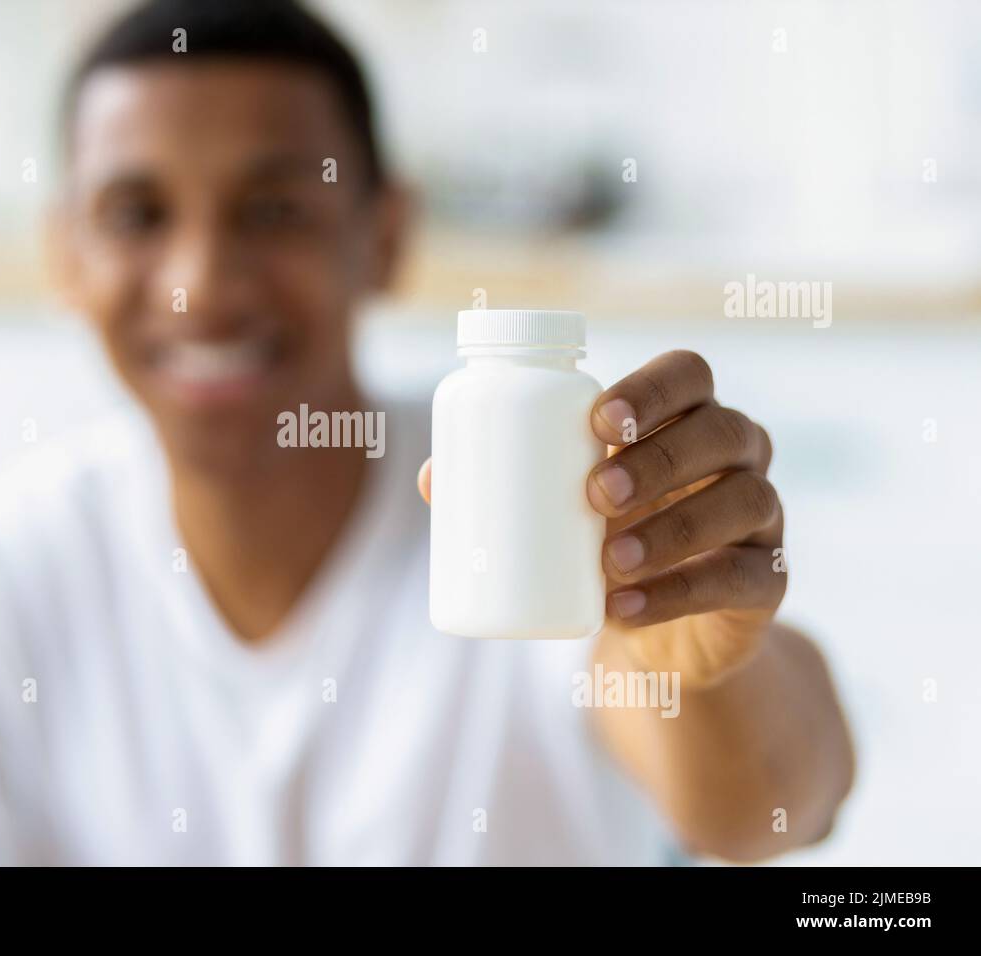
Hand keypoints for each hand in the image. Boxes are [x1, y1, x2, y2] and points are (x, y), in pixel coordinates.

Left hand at [418, 350, 785, 687]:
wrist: (658, 625)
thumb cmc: (602, 536)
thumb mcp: (562, 505)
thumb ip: (506, 484)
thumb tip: (433, 478)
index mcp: (687, 415)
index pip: (688, 374)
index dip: (651, 389)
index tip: (596, 421)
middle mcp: (738, 454)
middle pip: (723, 430)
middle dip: (660, 457)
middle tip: (594, 493)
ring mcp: (762, 517)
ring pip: (745, 501)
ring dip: (674, 529)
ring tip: (608, 557)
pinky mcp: (768, 582)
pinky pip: (743, 579)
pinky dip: (680, 593)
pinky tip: (625, 610)